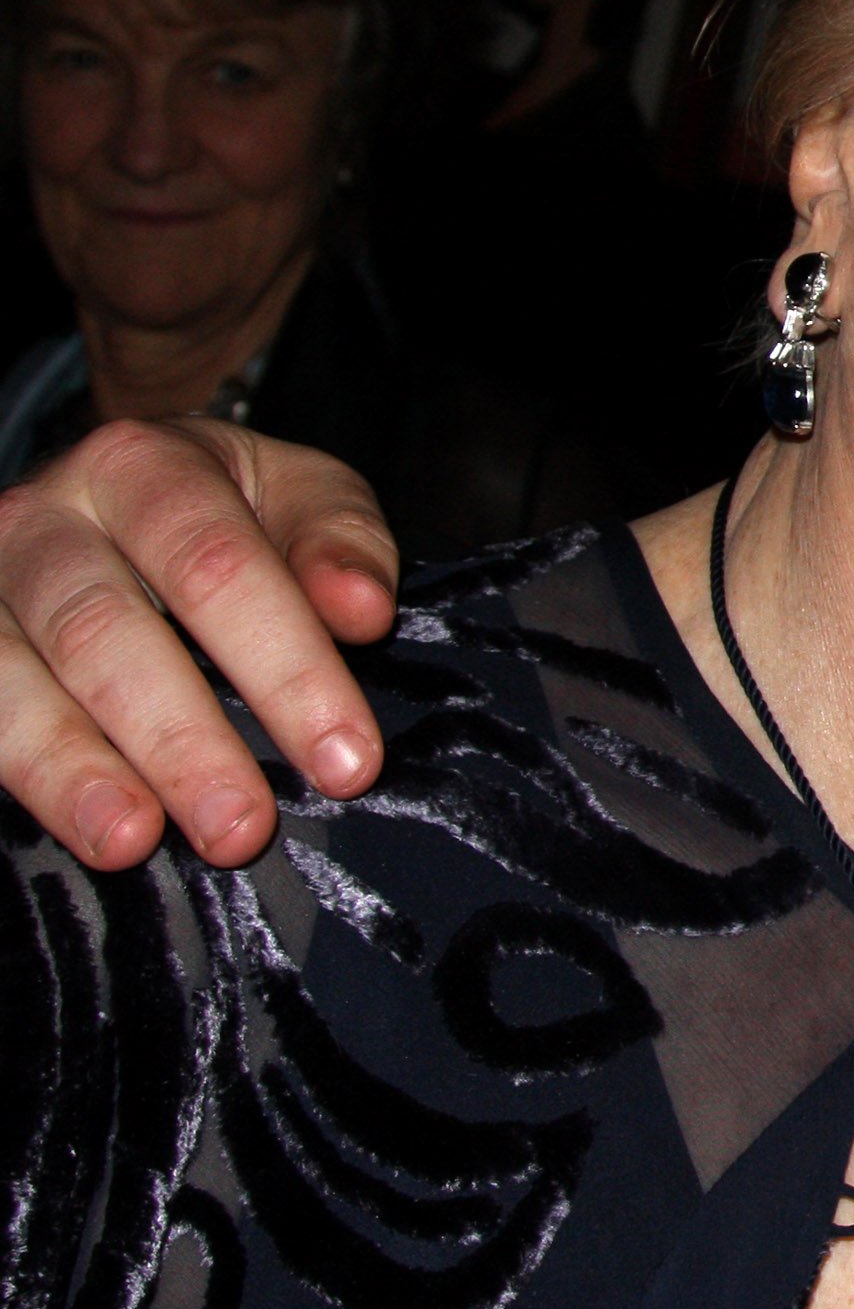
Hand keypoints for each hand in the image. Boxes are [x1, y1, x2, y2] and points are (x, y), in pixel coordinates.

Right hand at [0, 419, 398, 868]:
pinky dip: (21, 775)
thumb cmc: (230, 511)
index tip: (346, 761)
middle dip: (180, 740)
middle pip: (105, 632)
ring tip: (130, 842)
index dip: (286, 667)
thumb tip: (362, 611)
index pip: (217, 566)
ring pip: (14, 682)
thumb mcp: (303, 498)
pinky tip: (70, 827)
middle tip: (242, 829)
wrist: (115, 494)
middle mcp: (43, 518)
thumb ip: (341, 545)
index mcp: (145, 466)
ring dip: (74, 771)